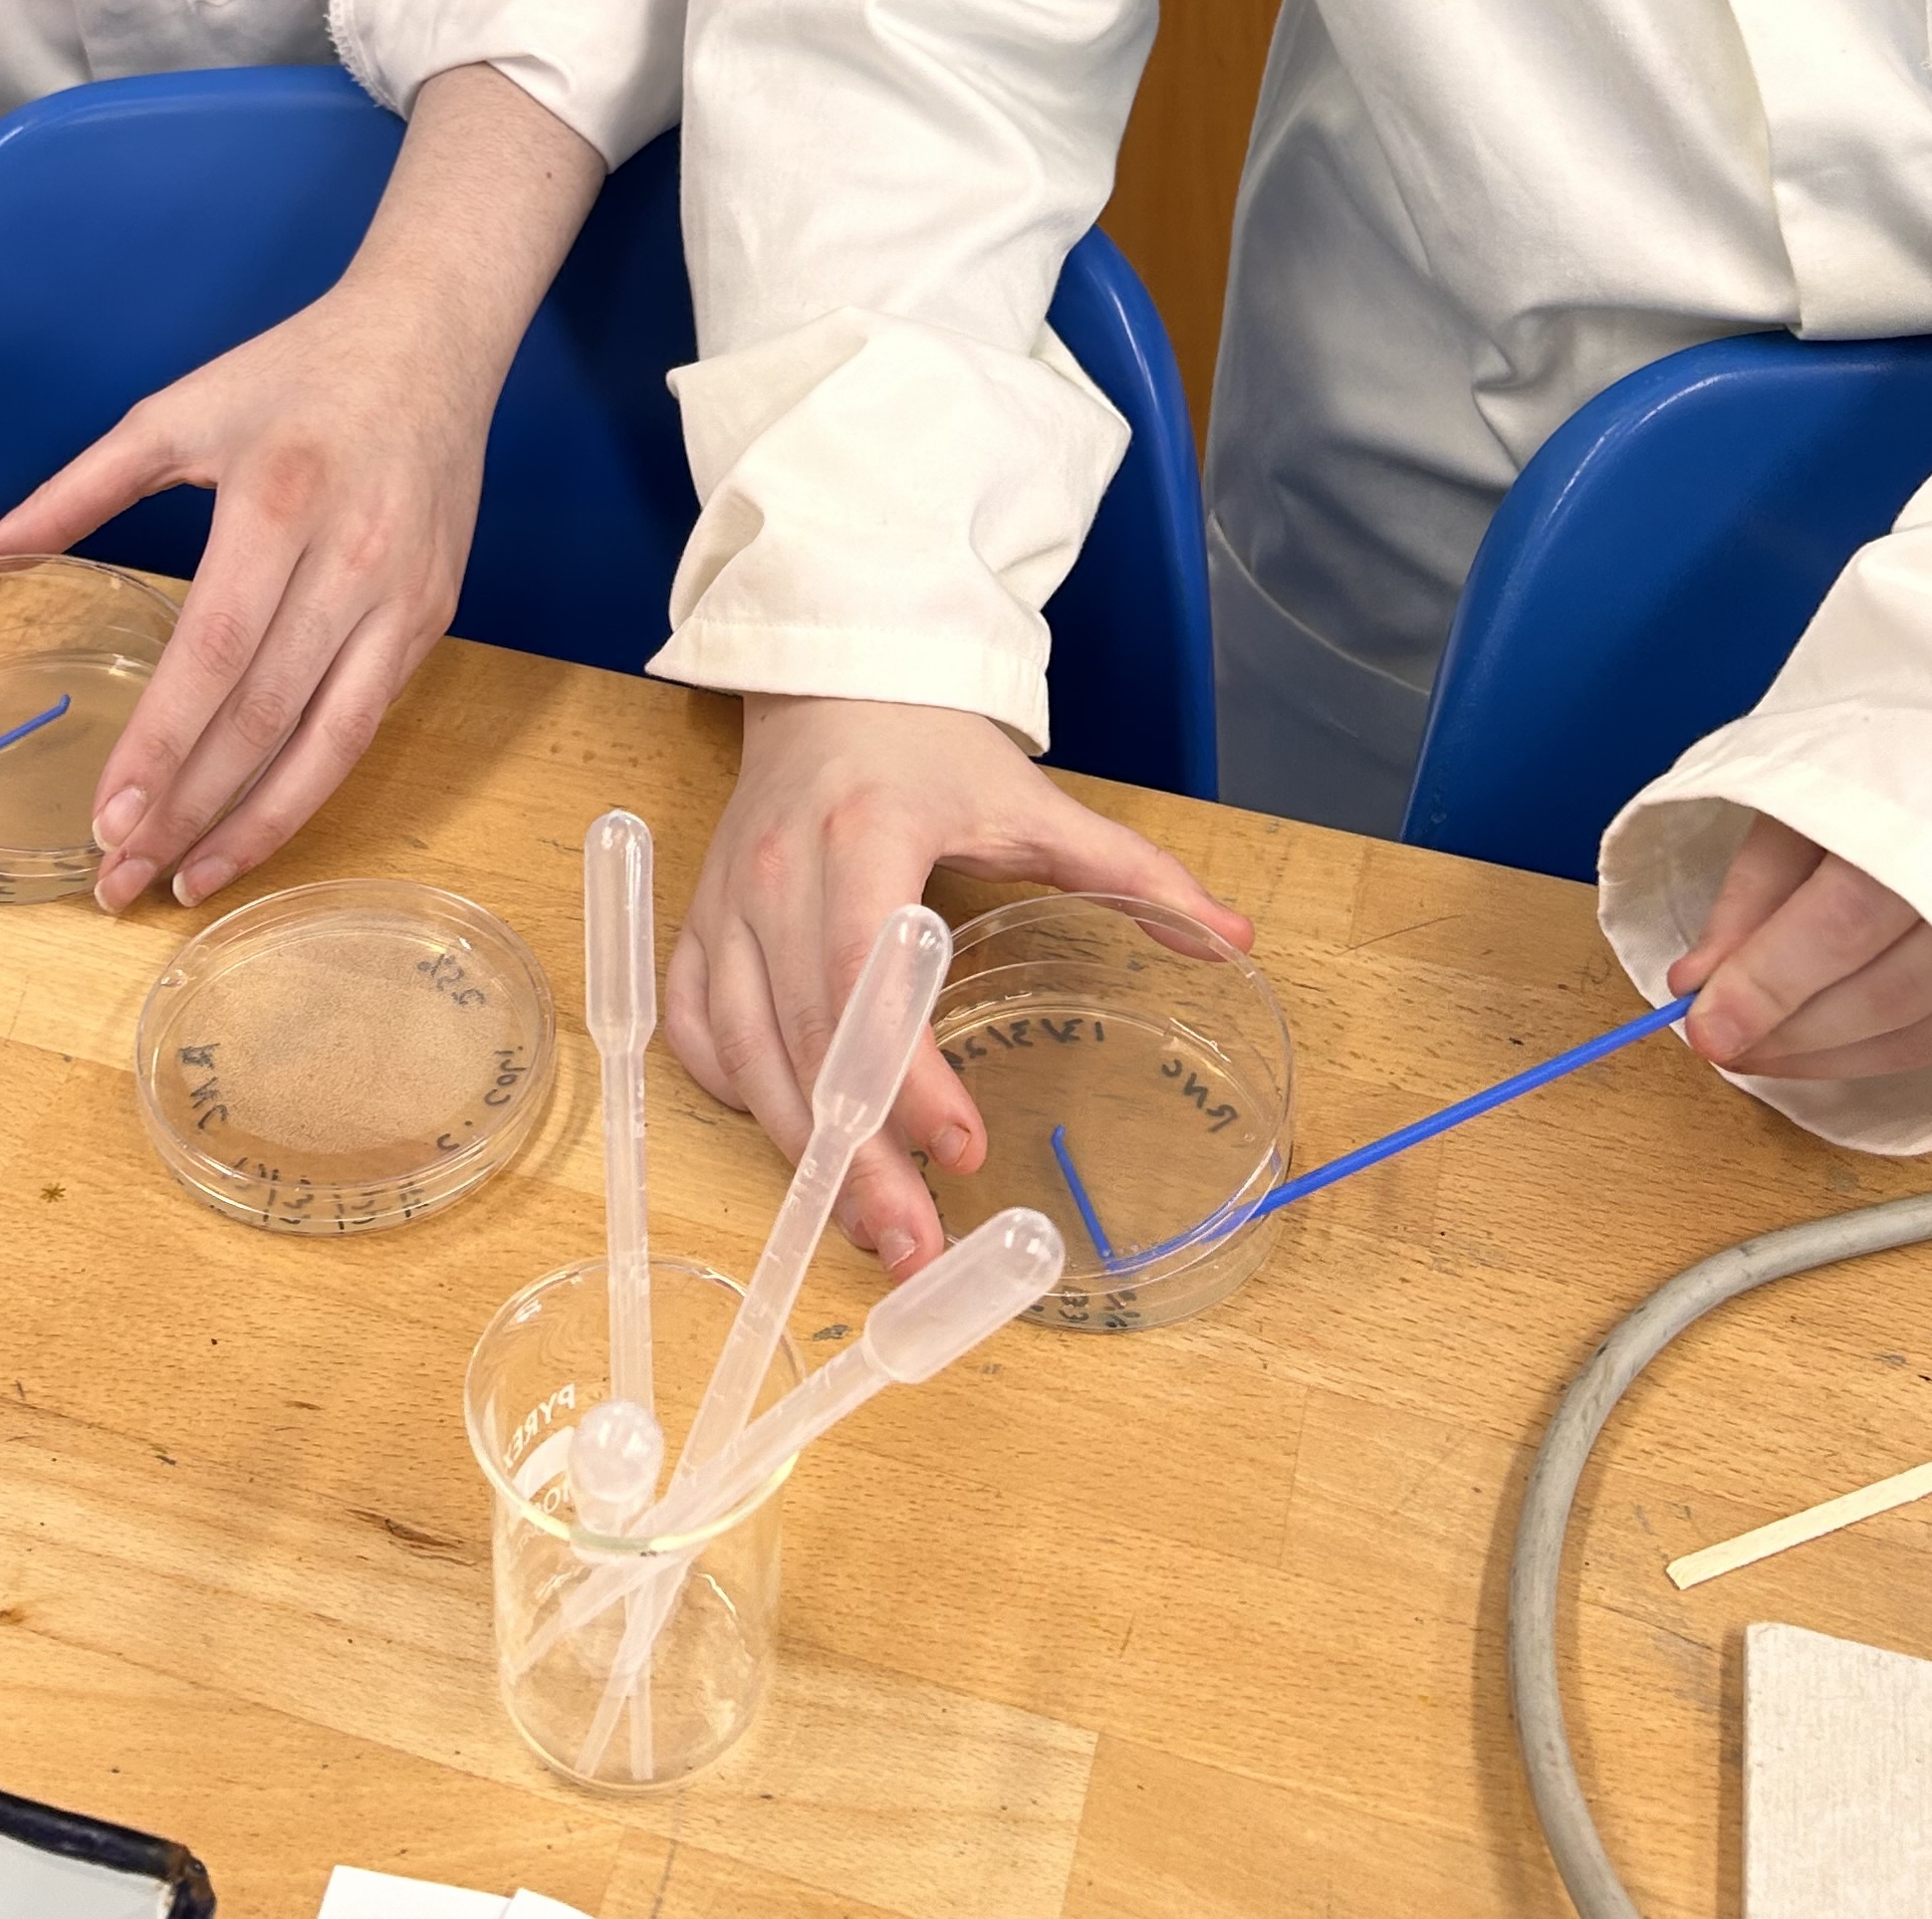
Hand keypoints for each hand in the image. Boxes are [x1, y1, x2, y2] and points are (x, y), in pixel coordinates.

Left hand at [0, 64, 604, 913]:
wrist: (431, 336)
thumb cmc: (291, 372)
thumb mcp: (173, 413)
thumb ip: (72, 491)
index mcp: (276, 502)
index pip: (215, 650)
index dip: (162, 743)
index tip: (105, 819)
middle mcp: (351, 559)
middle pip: (265, 713)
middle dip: (189, 808)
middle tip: (116, 879)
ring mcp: (403, 597)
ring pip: (327, 740)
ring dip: (255, 826)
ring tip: (183, 884)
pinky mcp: (432, 618)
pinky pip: (366, 724)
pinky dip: (310, 788)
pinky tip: (256, 830)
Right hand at [666, 692, 1253, 1283]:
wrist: (831, 680)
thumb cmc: (931, 745)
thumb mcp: (1032, 800)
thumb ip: (1131, 871)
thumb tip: (1233, 939)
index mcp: (867, 833)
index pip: (871, 970)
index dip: (908, 1071)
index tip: (964, 1152)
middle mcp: (781, 872)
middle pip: (807, 1038)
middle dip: (859, 1154)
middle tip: (917, 1250)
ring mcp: (728, 901)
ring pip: (745, 1051)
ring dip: (801, 1155)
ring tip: (870, 1232)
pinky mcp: (699, 923)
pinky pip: (698, 1030)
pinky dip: (735, 1094)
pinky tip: (793, 1143)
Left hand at [1673, 811, 1931, 1083]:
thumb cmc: (1903, 759)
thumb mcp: (1815, 793)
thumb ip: (1756, 886)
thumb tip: (1698, 979)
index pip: (1843, 922)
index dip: (1768, 983)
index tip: (1702, 1027)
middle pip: (1882, 992)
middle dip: (1786, 1029)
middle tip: (1717, 1043)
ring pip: (1915, 1031)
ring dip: (1822, 1055)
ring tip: (1754, 1052)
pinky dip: (1875, 1053)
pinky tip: (1820, 1049)